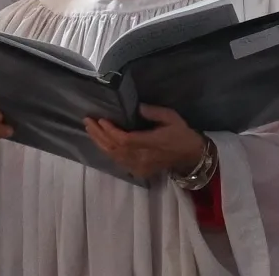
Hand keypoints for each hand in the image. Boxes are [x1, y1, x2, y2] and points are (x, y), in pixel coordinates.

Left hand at [85, 104, 207, 180]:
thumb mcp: (172, 118)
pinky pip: (119, 162)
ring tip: (90, 129)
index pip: (125, 140)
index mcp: (152, 144)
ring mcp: (140, 167)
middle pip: (115, 149)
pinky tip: (101, 142)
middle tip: (88, 121)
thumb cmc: (181, 134)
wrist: (191, 156)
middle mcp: (143, 158)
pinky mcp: (139, 171)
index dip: (110, 131)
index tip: (101, 120)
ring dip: (100, 143)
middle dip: (99, 135)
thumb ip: (154, 112)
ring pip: (114, 156)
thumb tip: (138, 107)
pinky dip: (108, 152)